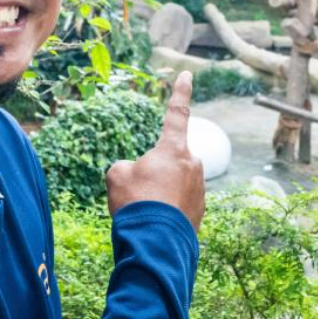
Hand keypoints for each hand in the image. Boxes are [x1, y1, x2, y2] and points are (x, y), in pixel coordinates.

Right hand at [106, 72, 205, 230]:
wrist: (155, 243)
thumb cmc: (135, 202)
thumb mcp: (116, 175)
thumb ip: (128, 166)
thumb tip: (139, 174)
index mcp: (173, 149)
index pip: (177, 113)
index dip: (180, 92)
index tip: (187, 74)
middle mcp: (193, 164)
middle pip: (169, 160)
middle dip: (155, 171)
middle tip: (139, 192)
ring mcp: (200, 188)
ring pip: (174, 183)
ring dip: (161, 192)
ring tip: (147, 211)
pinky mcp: (201, 211)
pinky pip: (179, 203)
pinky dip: (167, 210)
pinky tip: (156, 224)